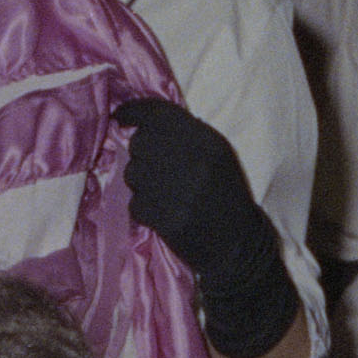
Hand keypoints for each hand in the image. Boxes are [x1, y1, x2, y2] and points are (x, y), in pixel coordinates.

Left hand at [111, 94, 300, 357]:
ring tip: (163, 195)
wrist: (238, 246)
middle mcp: (193, 160)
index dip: (134, 111)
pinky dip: (143, 210)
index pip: (160, 114)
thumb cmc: (226, 197)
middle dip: (141, 156)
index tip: (119, 116)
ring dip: (141, 184)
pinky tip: (163, 215)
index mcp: (208, 141)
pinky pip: (135, 204)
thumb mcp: (218, 157)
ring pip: (133, 173)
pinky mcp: (166, 218)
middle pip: (140, 143)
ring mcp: (178, 190)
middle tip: (155, 171)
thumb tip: (141, 124)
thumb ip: (187, 136)